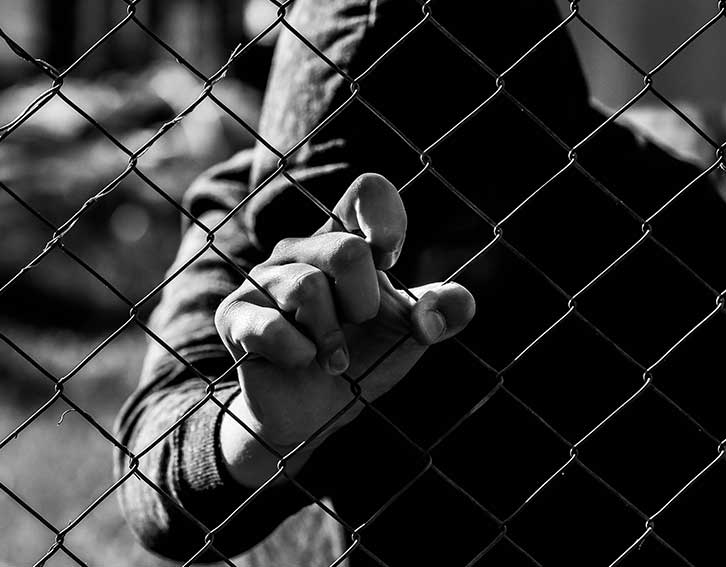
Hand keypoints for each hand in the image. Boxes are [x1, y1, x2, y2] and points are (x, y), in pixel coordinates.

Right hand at [215, 173, 475, 486]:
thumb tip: (450, 307)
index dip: (387, 220)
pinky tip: (301, 363)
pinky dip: (300, 355)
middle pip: (347, 249)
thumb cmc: (363, 357)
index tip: (391, 259)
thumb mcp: (412, 333)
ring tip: (333, 358)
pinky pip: (272, 326)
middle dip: (365, 303)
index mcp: (346, 240)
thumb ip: (443, 312)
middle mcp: (301, 249)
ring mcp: (263, 280)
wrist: (315, 411)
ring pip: (307, 286)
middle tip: (358, 326)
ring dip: (333, 338)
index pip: (368, 192)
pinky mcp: (236, 316)